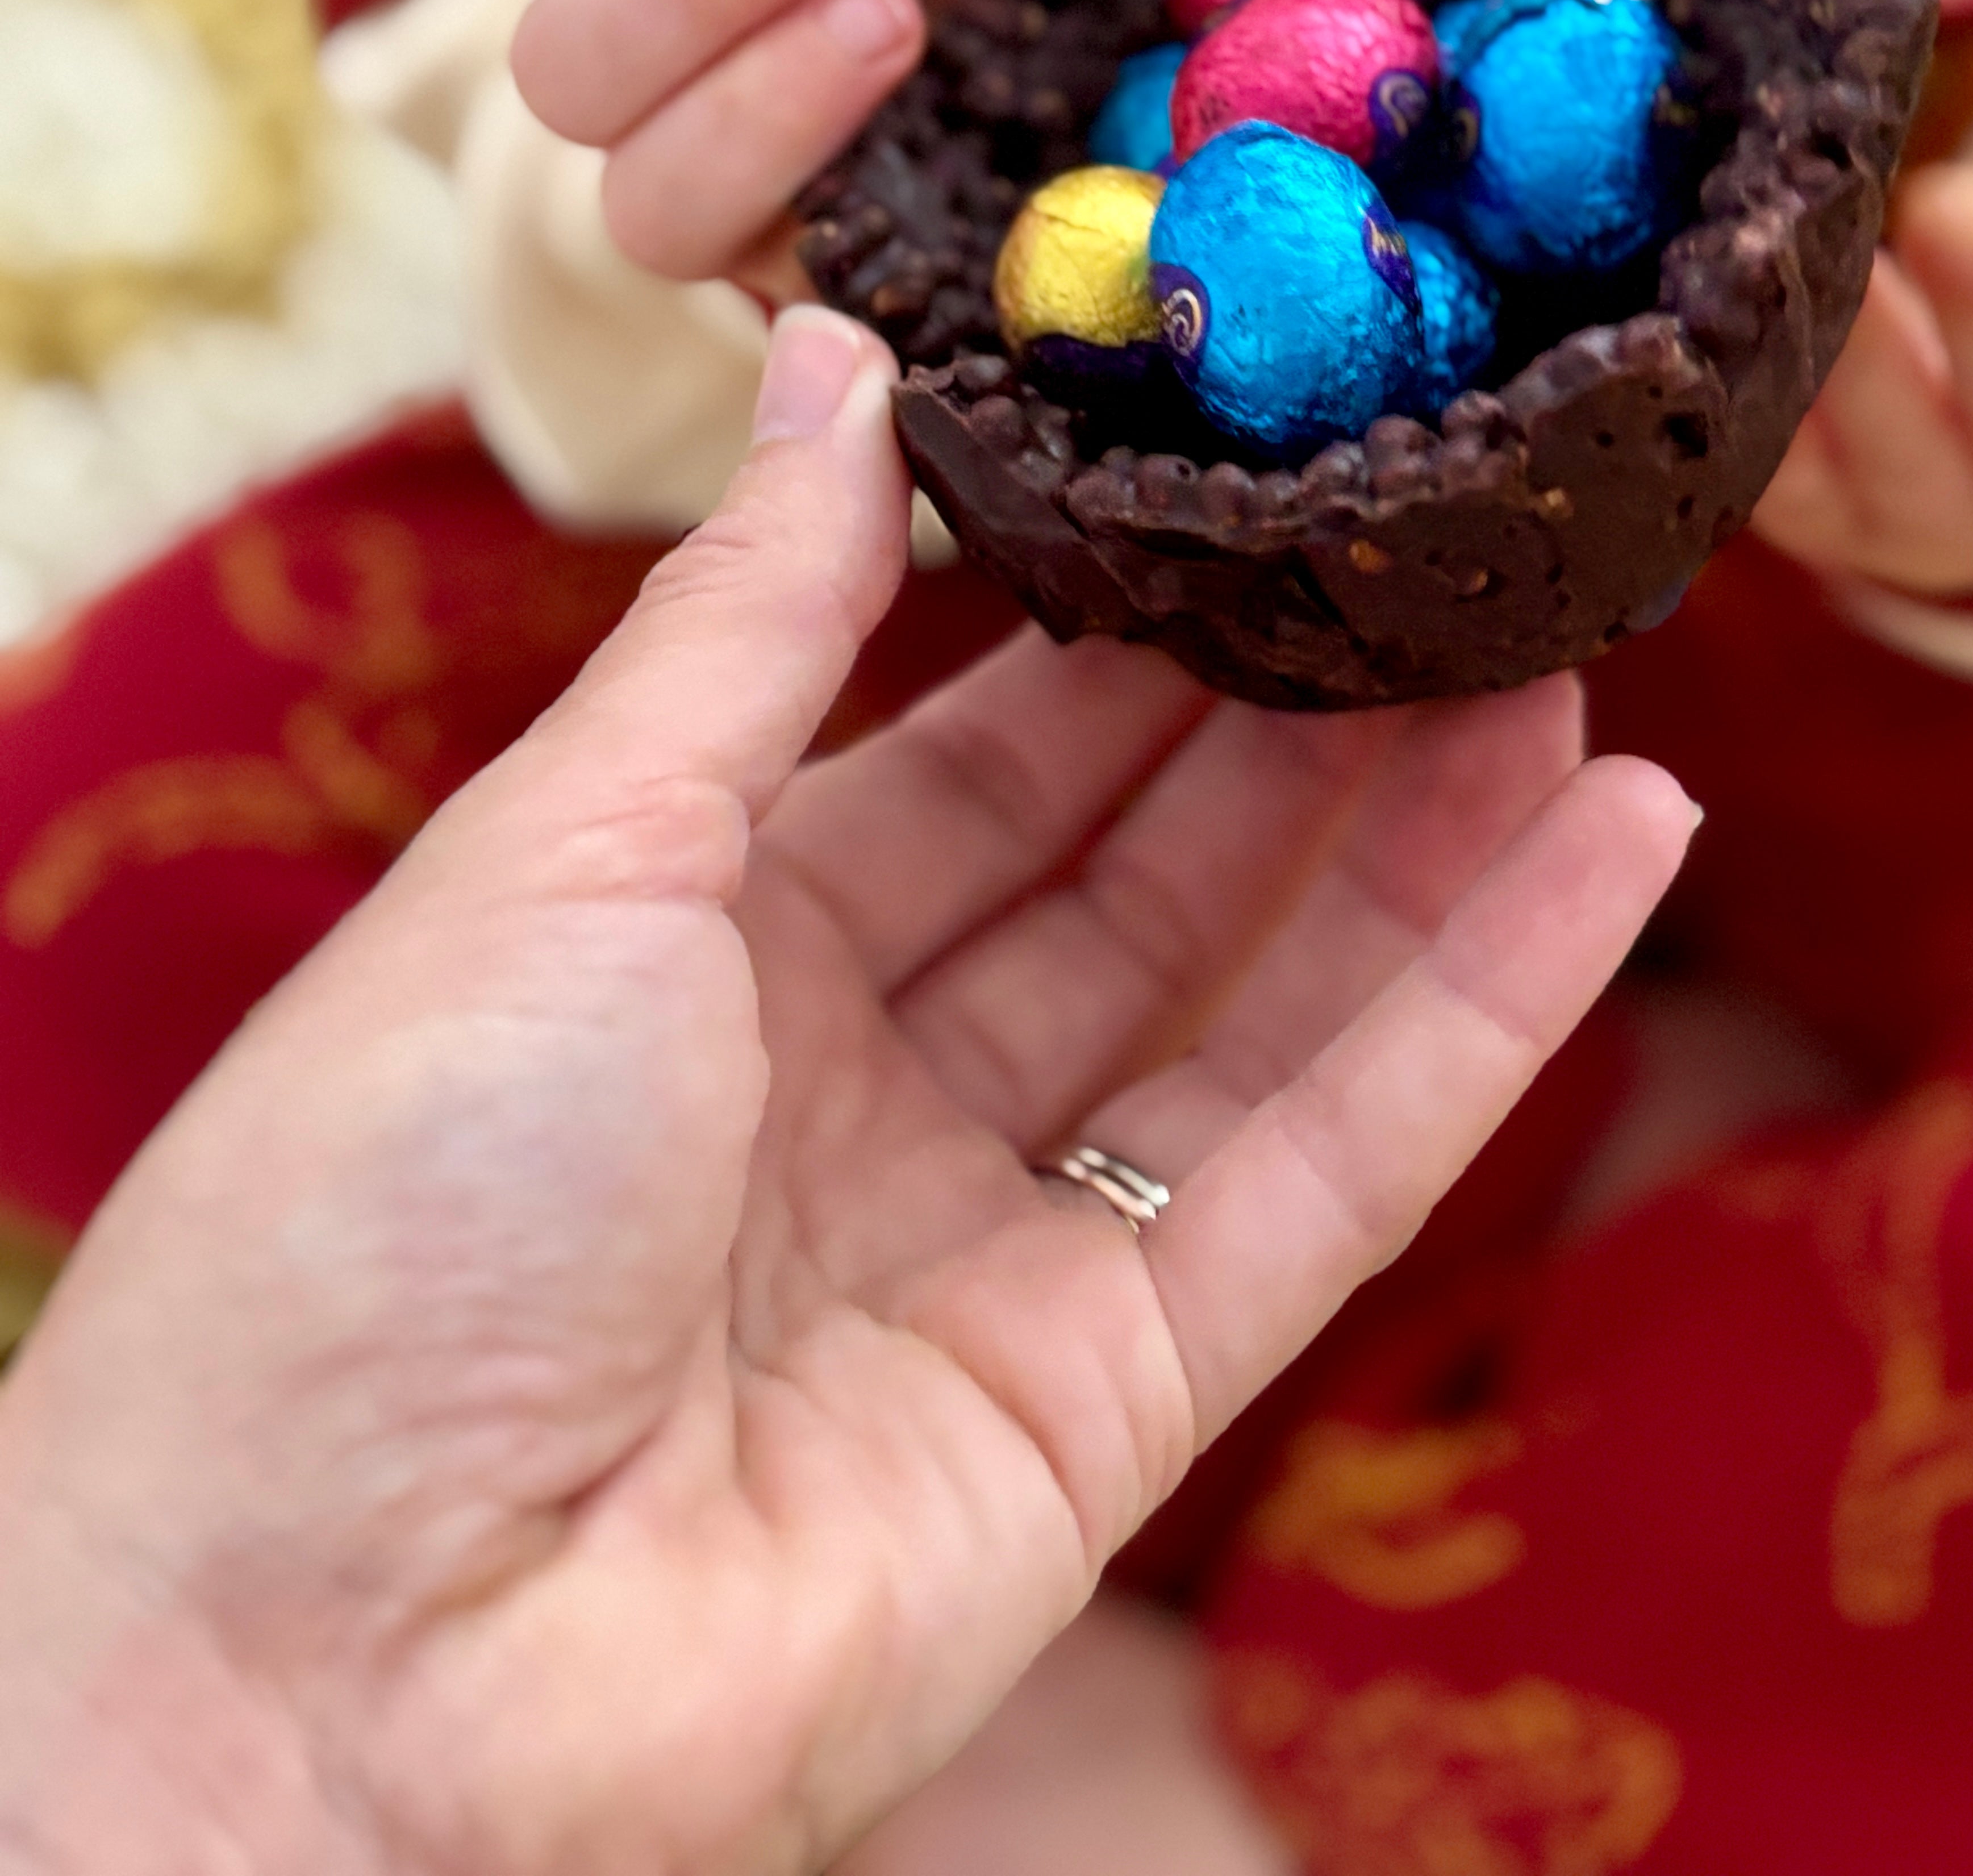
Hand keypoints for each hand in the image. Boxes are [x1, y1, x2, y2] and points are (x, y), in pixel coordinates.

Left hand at [0, 311, 1690, 1875]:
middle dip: (1296, 722)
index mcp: (699, 955)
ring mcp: (991, 1259)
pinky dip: (1486, 1013)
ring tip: (1573, 663)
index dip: (1122, 630)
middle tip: (1454, 555)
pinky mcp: (1114, 1407)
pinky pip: (1332, 1176)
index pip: (964, 755)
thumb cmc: (378, 1205)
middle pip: (1133, 876)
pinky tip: (1619, 845)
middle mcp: (853, 1101)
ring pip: (1258, 1010)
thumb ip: (753, 614)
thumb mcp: (566, 844)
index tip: (1260, 490)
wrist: (311, 1661)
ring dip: (1425, 842)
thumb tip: (836, 353)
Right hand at [503, 0, 1089, 305]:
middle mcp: (645, 58)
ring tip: (893, 10)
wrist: (1087, 19)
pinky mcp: (794, 280)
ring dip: (751, 96)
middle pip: (566, 48)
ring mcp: (710, 185)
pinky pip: (751, 281)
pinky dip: (819, 203)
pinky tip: (920, 119)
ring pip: (638, 187)